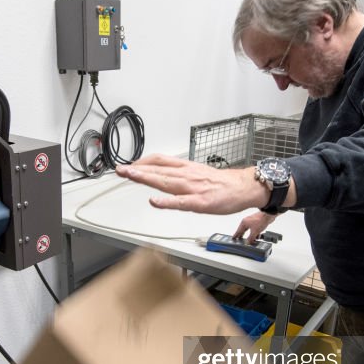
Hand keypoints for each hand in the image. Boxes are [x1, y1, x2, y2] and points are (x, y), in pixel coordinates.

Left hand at [116, 154, 266, 213]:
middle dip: (136, 169)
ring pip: (165, 181)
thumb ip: (179, 172)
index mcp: (186, 168)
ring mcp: (192, 188)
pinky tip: (155, 202)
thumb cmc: (222, 183)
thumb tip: (163, 173)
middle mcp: (186, 175)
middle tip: (119, 170)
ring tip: (130, 176)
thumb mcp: (197, 172)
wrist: (243, 187)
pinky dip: (167, 202)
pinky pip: (181, 202)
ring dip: (146, 178)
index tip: (127, 166)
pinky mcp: (200, 202)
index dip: (141, 162)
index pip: (159, 161)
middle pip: (158, 170)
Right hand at [233, 211, 275, 242]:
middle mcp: (247, 221)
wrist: (268, 215)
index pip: (238, 231)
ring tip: (250, 240)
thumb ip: (250, 238)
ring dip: (250, 235)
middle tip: (239, 239)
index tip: (233, 238)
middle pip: (243, 230)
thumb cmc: (260, 220)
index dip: (236, 235)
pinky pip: (254, 229)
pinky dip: (255, 233)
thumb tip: (247, 242)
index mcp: (244, 223)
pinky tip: (257, 236)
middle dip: (242, 235)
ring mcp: (252, 221)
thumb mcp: (254, 232)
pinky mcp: (257, 222)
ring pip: (249, 230)